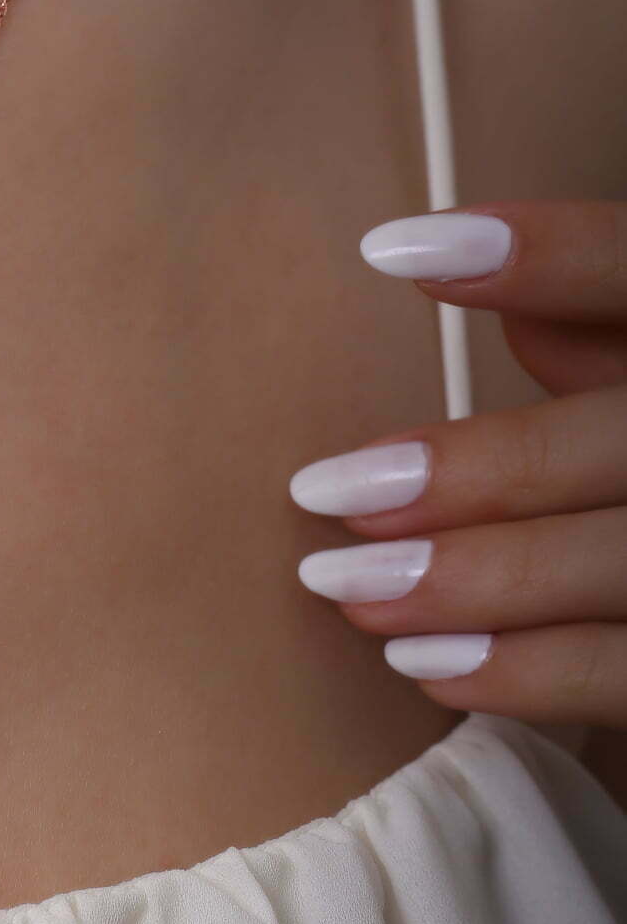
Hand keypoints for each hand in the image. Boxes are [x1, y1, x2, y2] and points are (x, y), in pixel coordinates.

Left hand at [288, 200, 626, 728]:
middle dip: (472, 472)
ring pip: (616, 563)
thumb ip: (589, 331)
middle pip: (621, 441)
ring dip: (468, 580)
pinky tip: (420, 663)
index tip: (388, 250)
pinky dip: (521, 673)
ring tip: (346, 586)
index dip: (544, 253)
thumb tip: (468, 275)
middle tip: (325, 494)